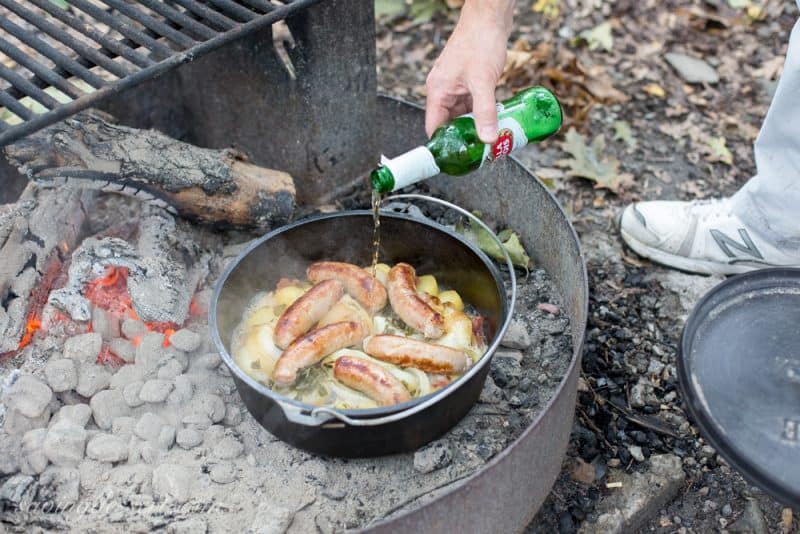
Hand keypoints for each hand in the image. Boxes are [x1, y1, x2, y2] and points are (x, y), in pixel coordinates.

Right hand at [425, 0, 513, 142]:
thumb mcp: (483, 82)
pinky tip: (494, 120)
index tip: (455, 159)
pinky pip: (472, 104)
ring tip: (489, 139)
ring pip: (463, 114)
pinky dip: (482, 113)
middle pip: (449, 123)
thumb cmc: (480, 42)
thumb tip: (488, 138)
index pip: (434, 127)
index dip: (443, 145)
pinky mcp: (469, 81)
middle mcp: (443, 89)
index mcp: (438, 91)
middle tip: (479, 152)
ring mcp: (456, 85)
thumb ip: (485, 112)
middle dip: (464, 137)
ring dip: (475, 125)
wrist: (490, 18)